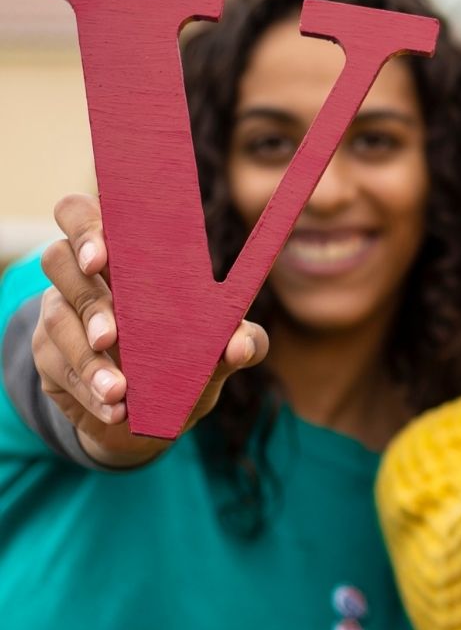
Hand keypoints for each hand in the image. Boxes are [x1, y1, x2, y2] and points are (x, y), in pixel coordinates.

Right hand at [31, 193, 266, 467]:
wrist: (153, 414)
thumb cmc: (188, 359)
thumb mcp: (220, 351)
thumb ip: (241, 342)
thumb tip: (240, 345)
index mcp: (125, 254)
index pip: (84, 215)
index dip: (85, 227)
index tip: (102, 256)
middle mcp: (83, 276)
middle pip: (56, 258)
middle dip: (83, 292)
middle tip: (111, 332)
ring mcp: (60, 314)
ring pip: (58, 320)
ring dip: (89, 357)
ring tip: (120, 388)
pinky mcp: (49, 356)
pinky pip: (58, 367)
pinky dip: (89, 389)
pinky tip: (115, 407)